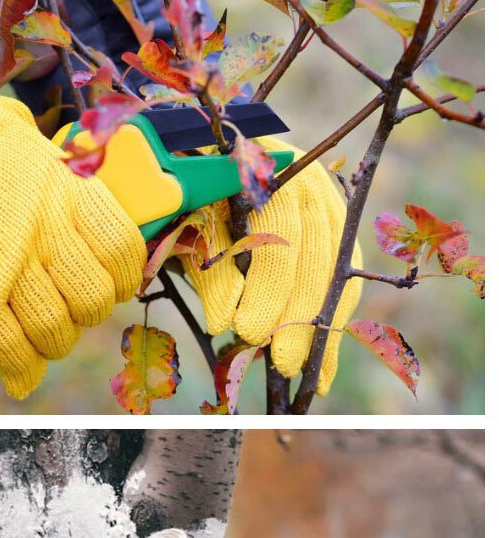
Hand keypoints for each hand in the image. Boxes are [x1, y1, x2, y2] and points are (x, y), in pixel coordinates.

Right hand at [0, 87, 144, 398]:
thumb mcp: (42, 153)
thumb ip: (74, 195)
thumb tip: (95, 241)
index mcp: (70, 192)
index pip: (120, 252)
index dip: (121, 279)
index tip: (112, 286)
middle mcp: (45, 230)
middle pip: (90, 299)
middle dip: (84, 317)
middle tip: (71, 313)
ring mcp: (7, 263)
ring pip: (52, 328)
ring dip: (52, 344)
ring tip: (45, 339)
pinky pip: (6, 344)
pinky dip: (18, 368)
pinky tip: (21, 375)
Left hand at [181, 137, 362, 395]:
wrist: (213, 165)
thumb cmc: (196, 198)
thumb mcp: (194, 226)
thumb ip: (210, 268)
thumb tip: (221, 325)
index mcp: (275, 177)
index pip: (278, 239)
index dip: (265, 289)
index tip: (245, 331)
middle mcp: (314, 189)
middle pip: (314, 260)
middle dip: (296, 317)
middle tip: (281, 362)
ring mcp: (333, 211)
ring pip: (336, 274)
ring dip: (320, 328)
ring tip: (303, 373)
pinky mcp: (338, 237)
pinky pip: (343, 284)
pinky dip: (330, 325)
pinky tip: (322, 367)